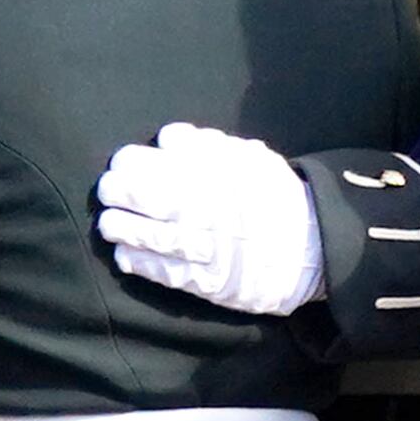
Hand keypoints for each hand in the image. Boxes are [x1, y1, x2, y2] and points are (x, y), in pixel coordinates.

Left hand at [95, 122, 323, 316]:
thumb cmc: (275, 199)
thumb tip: (169, 138)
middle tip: (107, 188)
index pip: (171, 164)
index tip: (122, 161)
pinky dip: (140, 262)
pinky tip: (123, 254)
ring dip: (124, 228)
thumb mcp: (252, 162)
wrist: (312, 250)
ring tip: (107, 222)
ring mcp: (211, 249)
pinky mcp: (209, 282)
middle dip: (122, 192)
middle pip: (155, 199)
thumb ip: (211, 148)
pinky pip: (166, 272)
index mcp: (226, 179)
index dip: (137, 162)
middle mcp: (216, 212)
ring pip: (155, 237)